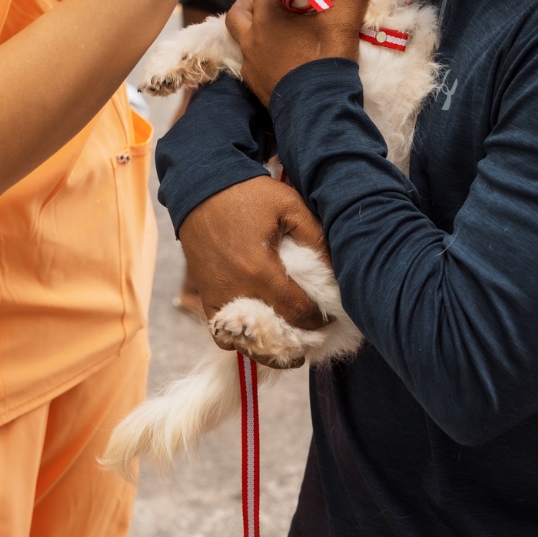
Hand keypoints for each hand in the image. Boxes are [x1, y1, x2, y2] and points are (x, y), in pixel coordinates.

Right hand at [180, 177, 329, 361]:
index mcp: (261, 272)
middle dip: (298, 344)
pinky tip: (260, 333)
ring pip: (246, 345)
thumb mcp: (290, 206)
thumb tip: (336, 272)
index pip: (298, 314)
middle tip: (315, 338)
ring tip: (289, 342)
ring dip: (270, 349)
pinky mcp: (206, 299)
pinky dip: (242, 341)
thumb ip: (315, 239)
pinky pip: (223, 336)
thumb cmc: (248, 194)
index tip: (331, 318)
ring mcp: (217, 300)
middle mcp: (237, 293)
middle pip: (272, 341)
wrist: (201, 187)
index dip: (320, 321)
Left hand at [226, 0, 374, 105]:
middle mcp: (252, 41)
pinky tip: (278, 55)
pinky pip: (251, 63)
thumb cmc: (325, 63)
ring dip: (252, 28)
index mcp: (266, 20)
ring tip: (272, 25)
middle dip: (250, 2)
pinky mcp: (257, 86)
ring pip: (241, 39)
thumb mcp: (343, 23)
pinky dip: (260, 53)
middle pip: (237, 14)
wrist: (317, 113)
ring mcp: (252, 66)